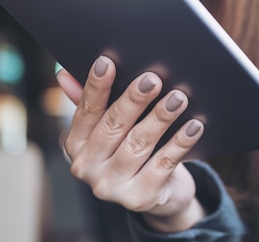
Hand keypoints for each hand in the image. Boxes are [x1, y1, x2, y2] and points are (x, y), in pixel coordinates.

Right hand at [56, 56, 205, 231]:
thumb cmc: (132, 149)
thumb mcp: (111, 128)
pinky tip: (193, 125)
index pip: (86, 111)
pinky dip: (179, 143)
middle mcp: (87, 168)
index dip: (96, 86)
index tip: (107, 62)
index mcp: (76, 144)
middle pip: (113, 126)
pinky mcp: (140, 198)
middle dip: (134, 100)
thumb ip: (92, 101)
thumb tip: (64, 74)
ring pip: (139, 144)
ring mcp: (112, 187)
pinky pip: (163, 164)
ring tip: (179, 98)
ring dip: (160, 118)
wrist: (158, 195)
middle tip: (153, 79)